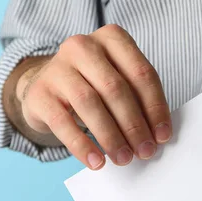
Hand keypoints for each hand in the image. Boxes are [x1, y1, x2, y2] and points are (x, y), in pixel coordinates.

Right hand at [16, 24, 171, 169]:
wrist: (43, 87)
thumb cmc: (90, 86)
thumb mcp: (114, 81)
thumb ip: (135, 98)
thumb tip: (155, 135)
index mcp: (110, 38)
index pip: (141, 73)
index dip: (155, 107)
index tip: (162, 136)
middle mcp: (82, 46)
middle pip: (115, 88)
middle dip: (134, 125)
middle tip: (144, 151)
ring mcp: (57, 68)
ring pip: (89, 104)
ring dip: (110, 136)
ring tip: (123, 158)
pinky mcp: (39, 93)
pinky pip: (62, 122)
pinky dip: (82, 145)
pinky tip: (96, 162)